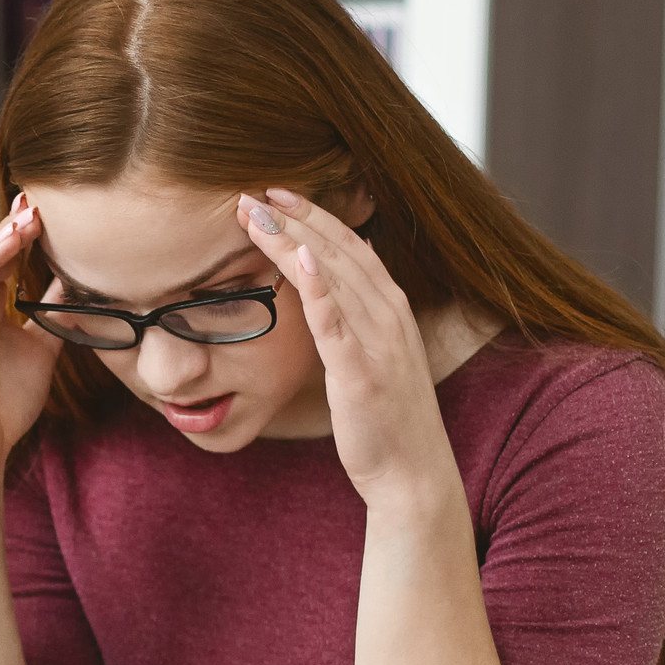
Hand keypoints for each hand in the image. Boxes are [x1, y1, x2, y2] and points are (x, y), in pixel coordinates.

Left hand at [236, 189, 460, 514]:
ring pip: (333, 276)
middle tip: (252, 190)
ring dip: (292, 241)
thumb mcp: (372, 357)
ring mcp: (378, 341)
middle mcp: (390, 315)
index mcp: (391, 309)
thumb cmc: (384, 420)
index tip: (275, 192)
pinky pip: (336, 323)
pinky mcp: (361, 372)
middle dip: (295, 217)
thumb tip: (342, 274)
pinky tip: (296, 260)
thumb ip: (357, 316)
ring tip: (256, 213)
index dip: (313, 215)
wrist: (412, 473)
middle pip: (338, 251)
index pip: (350, 246)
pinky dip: (318, 288)